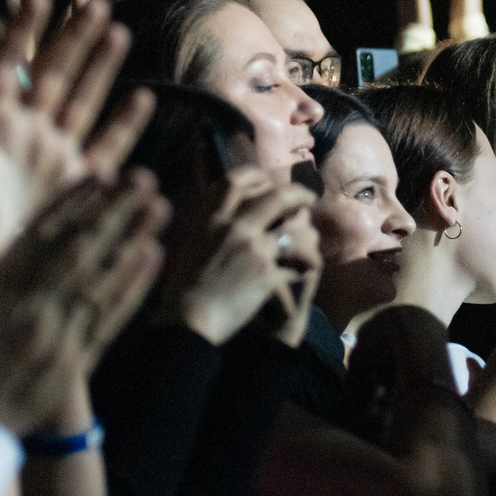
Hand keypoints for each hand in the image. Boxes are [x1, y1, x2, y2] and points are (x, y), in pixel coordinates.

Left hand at [0, 0, 151, 288]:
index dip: (22, 30)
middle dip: (74, 39)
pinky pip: (106, 148)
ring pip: (83, 101)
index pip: (8, 64)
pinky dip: (124, 124)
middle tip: (95, 3)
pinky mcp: (77, 187)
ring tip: (117, 31)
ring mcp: (54, 158)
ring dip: (100, 68)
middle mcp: (26, 135)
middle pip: (55, 75)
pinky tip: (141, 96)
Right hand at [0, 177, 167, 431]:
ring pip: (105, 279)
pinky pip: (111, 319)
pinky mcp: (76, 364)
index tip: (103, 174)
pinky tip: (152, 258)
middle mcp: (35, 307)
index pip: (46, 233)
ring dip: (135, 239)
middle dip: (117, 210)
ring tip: (159, 208)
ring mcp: (60, 337)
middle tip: (145, 180)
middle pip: (85, 249)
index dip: (78, 201)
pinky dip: (134, 286)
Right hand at [165, 170, 316, 344]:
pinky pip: (295, 260)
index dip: (256, 176)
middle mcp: (232, 227)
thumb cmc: (184, 288)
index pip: (235, 181)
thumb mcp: (192, 244)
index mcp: (210, 219)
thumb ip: (210, 226)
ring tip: (311, 230)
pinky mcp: (266, 273)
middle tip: (307, 197)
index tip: (267, 179)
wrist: (189, 320)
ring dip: (306, 228)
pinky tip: (307, 265)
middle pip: (274, 196)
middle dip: (296, 193)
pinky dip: (303, 262)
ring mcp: (252, 249)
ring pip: (293, 227)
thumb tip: (223, 213)